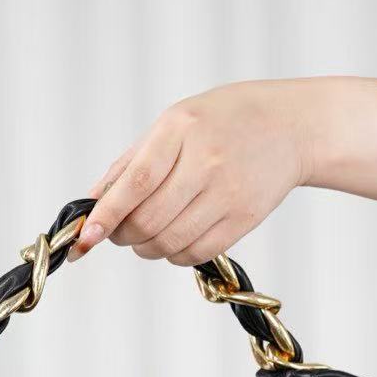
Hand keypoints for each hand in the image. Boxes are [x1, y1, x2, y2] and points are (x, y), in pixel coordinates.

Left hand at [68, 80, 312, 265]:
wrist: (291, 127)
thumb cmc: (224, 122)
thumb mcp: (174, 123)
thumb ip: (132, 162)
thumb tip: (93, 202)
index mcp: (181, 129)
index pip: (136, 182)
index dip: (107, 214)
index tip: (85, 237)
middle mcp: (206, 161)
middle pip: (149, 220)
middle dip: (123, 235)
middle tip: (117, 232)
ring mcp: (228, 193)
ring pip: (169, 243)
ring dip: (146, 249)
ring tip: (146, 236)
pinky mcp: (244, 219)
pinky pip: (195, 253)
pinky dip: (174, 255)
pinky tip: (174, 240)